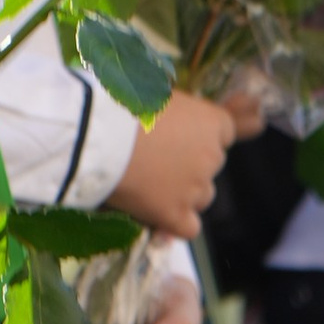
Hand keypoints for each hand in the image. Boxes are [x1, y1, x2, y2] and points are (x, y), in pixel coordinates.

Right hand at [109, 93, 235, 238]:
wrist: (98, 136)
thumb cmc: (124, 107)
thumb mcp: (159, 95)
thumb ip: (177, 113)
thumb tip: (175, 121)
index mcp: (212, 123)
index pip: (225, 133)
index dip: (202, 137)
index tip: (181, 137)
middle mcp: (212, 157)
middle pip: (212, 165)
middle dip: (192, 164)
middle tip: (159, 160)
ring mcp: (195, 189)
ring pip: (203, 197)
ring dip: (185, 193)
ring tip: (152, 186)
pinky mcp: (175, 215)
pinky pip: (189, 227)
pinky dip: (176, 223)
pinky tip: (158, 215)